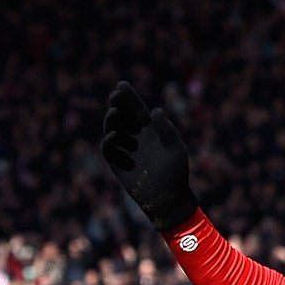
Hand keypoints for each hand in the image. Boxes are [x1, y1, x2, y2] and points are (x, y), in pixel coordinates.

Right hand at [101, 81, 197, 230]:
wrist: (168, 198)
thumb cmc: (177, 173)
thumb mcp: (176, 149)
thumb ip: (166, 130)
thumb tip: (155, 110)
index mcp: (149, 130)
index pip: (135, 109)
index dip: (128, 96)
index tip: (121, 85)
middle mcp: (135, 137)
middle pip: (122, 115)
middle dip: (117, 104)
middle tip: (115, 97)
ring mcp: (124, 149)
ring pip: (112, 129)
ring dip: (111, 120)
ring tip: (115, 112)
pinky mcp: (117, 164)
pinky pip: (108, 149)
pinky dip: (108, 141)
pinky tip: (114, 135)